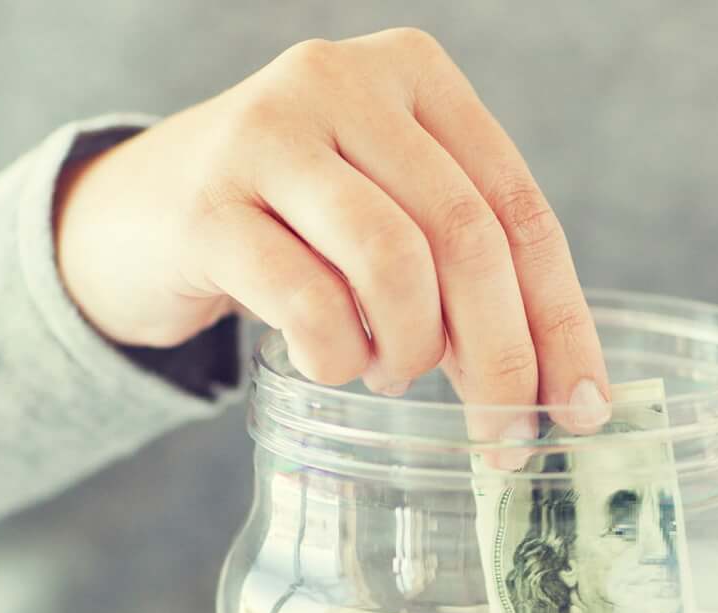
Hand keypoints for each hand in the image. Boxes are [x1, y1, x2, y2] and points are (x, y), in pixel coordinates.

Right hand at [53, 27, 609, 436]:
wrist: (133, 215)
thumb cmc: (290, 225)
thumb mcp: (389, 213)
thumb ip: (467, 269)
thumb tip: (563, 388)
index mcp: (414, 72)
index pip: (519, 207)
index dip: (560, 318)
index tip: (584, 406)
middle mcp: (342, 81)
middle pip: (467, 235)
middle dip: (501, 355)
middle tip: (502, 435)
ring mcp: (267, 133)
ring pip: (394, 261)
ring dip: (410, 350)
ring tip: (392, 372)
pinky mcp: (207, 205)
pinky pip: (309, 302)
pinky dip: (338, 356)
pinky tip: (331, 362)